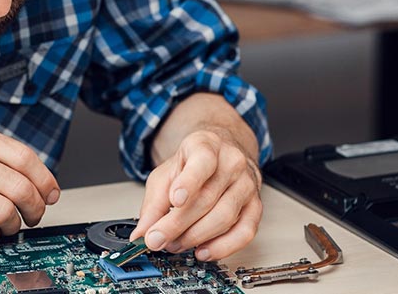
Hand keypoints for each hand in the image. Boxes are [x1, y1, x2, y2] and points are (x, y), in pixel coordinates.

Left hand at [130, 130, 261, 260]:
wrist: (220, 158)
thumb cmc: (193, 166)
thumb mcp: (165, 175)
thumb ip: (153, 204)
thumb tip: (142, 234)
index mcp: (207, 145)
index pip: (202, 161)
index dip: (189, 182)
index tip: (175, 200)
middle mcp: (232, 162)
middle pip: (207, 198)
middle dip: (178, 224)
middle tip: (158, 239)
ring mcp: (246, 185)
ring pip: (224, 217)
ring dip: (195, 237)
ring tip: (174, 244)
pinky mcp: (255, 207)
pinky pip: (244, 232)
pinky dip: (222, 247)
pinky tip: (203, 251)